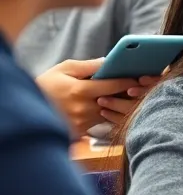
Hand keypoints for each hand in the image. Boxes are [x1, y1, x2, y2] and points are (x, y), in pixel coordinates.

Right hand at [35, 58, 151, 136]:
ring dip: (122, 106)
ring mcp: (83, 123)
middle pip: (117, 101)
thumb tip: (109, 61)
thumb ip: (89, 66)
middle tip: (142, 87)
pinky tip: (115, 108)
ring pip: (112, 114)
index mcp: (80, 91)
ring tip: (131, 96)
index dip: (130, 81)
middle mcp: (83, 109)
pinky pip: (103, 124)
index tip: (141, 76)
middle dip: (130, 94)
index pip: (114, 85)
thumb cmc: (47, 84)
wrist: (27, 109)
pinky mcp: (81, 133)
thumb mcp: (65, 69)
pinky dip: (111, 116)